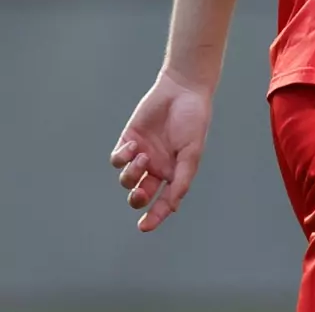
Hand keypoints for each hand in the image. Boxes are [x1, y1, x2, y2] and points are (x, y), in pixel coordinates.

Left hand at [110, 69, 213, 231]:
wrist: (182, 90)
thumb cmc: (193, 120)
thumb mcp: (192, 151)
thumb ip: (183, 178)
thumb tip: (173, 205)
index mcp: (174, 172)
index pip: (163, 201)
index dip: (155, 216)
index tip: (145, 227)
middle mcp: (156, 167)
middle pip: (139, 194)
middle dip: (137, 198)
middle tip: (139, 192)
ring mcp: (141, 155)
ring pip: (126, 178)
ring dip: (131, 173)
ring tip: (142, 157)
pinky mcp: (128, 141)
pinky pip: (117, 159)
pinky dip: (122, 157)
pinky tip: (134, 145)